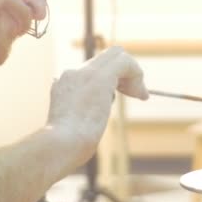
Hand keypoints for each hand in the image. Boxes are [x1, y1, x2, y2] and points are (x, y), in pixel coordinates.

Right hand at [46, 46, 147, 163]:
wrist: (60, 144)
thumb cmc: (64, 146)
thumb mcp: (69, 126)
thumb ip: (77, 114)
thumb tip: (88, 114)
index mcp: (65, 83)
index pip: (93, 68)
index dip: (111, 78)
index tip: (121, 94)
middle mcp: (74, 73)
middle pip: (107, 56)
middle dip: (125, 72)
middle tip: (135, 93)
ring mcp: (85, 73)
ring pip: (117, 54)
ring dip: (134, 73)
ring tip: (141, 94)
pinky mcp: (100, 78)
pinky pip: (125, 63)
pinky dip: (137, 74)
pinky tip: (141, 94)